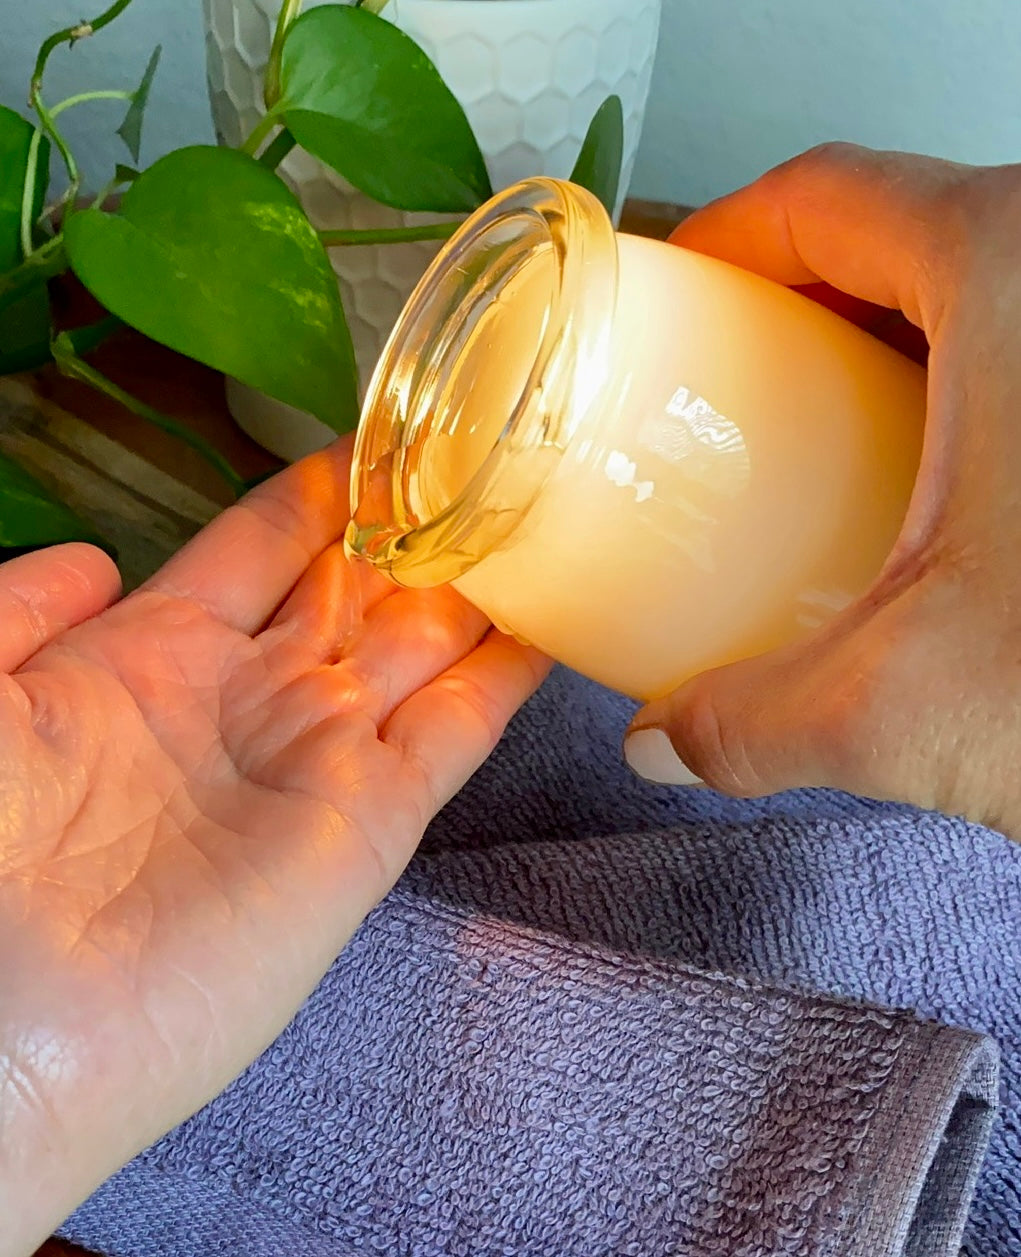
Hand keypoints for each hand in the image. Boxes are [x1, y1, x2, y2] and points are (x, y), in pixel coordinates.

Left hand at [0, 437, 547, 1254]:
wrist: (9, 1022)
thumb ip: (20, 609)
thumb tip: (92, 558)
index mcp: (156, 652)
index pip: (265, 543)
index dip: (323, 488)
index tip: (380, 434)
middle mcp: (253, 695)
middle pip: (362, 586)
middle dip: (422, 526)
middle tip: (489, 459)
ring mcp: (320, 755)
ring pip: (425, 646)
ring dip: (481, 586)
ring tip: (547, 518)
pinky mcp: (371, 823)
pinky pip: (459, 729)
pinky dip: (511, 674)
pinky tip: (560, 615)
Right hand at [625, 143, 1020, 838]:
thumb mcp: (908, 706)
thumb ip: (752, 724)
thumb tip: (675, 735)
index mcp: (1013, 277)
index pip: (824, 197)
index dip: (727, 238)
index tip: (683, 290)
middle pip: (897, 232)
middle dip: (796, 296)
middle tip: (732, 375)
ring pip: (975, 286)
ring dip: (883, 343)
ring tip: (819, 431)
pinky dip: (962, 386)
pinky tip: (935, 483)